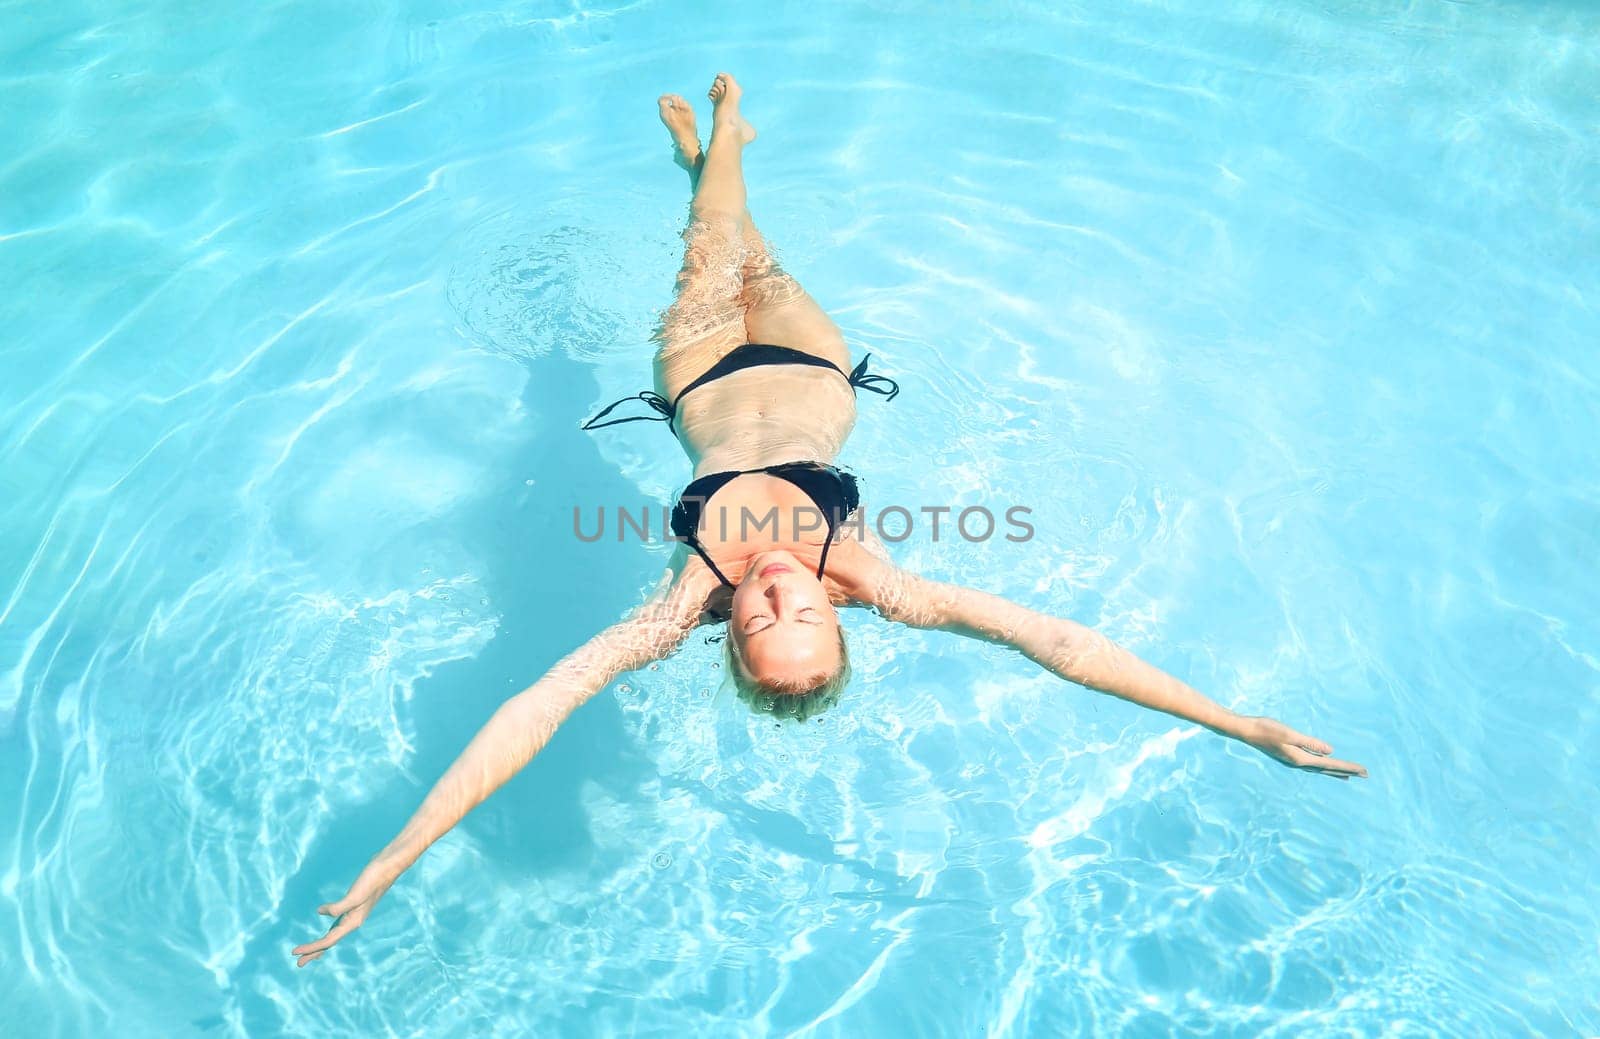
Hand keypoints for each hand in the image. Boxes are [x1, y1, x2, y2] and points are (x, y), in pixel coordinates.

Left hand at [292, 859, 399, 966]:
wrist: (388, 866)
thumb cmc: (373, 880)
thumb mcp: (355, 895)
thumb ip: (338, 907)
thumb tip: (320, 912)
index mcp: (353, 922)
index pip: (328, 940)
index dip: (311, 947)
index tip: (294, 953)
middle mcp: (353, 921)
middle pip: (330, 941)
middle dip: (314, 952)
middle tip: (298, 963)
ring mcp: (353, 913)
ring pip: (333, 933)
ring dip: (320, 943)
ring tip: (308, 951)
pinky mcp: (353, 904)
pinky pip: (337, 920)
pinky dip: (328, 924)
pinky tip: (323, 916)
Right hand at [1234, 715, 1367, 779]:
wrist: (1245, 731)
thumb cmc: (1266, 729)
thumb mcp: (1289, 734)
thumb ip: (1310, 743)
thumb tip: (1330, 751)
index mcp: (1300, 759)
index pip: (1330, 764)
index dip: (1348, 767)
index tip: (1364, 771)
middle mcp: (1298, 763)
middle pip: (1328, 769)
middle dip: (1346, 772)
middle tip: (1365, 775)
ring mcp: (1293, 760)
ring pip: (1320, 768)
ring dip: (1335, 771)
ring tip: (1348, 775)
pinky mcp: (1289, 755)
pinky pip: (1312, 764)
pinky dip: (1322, 765)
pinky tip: (1324, 763)